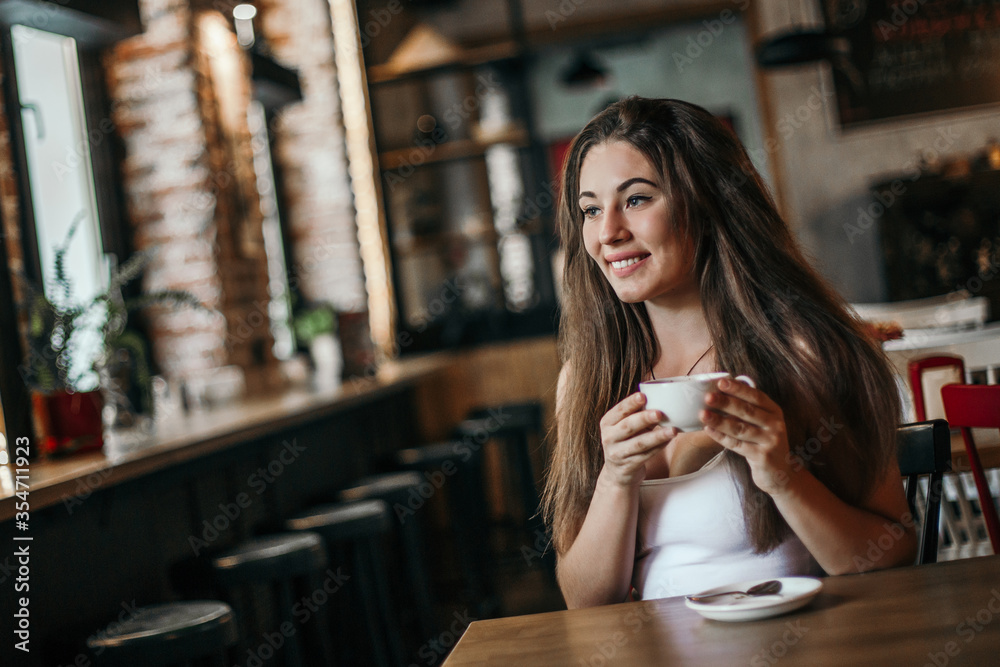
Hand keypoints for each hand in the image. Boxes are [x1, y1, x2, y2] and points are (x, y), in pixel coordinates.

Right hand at [599, 393, 676, 487]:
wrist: (617, 472)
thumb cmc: (626, 441)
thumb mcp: (626, 427)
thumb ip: (638, 414)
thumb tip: (660, 398)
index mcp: (607, 423)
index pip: (619, 411)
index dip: (630, 403)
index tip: (643, 396)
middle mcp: (609, 438)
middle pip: (628, 426)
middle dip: (644, 418)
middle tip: (659, 413)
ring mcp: (617, 454)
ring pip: (639, 443)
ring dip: (657, 436)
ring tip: (672, 430)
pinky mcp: (628, 467)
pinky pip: (646, 456)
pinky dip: (659, 447)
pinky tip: (668, 441)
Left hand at [700, 378, 795, 495]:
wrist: (781, 473)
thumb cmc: (764, 443)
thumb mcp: (762, 423)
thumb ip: (747, 409)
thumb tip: (720, 392)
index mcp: (774, 411)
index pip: (756, 396)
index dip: (738, 389)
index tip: (721, 382)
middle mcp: (775, 425)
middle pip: (747, 411)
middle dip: (726, 403)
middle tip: (708, 397)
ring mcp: (770, 441)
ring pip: (740, 428)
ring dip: (720, 420)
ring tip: (703, 414)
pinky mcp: (762, 457)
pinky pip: (737, 445)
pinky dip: (721, 437)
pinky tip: (709, 430)